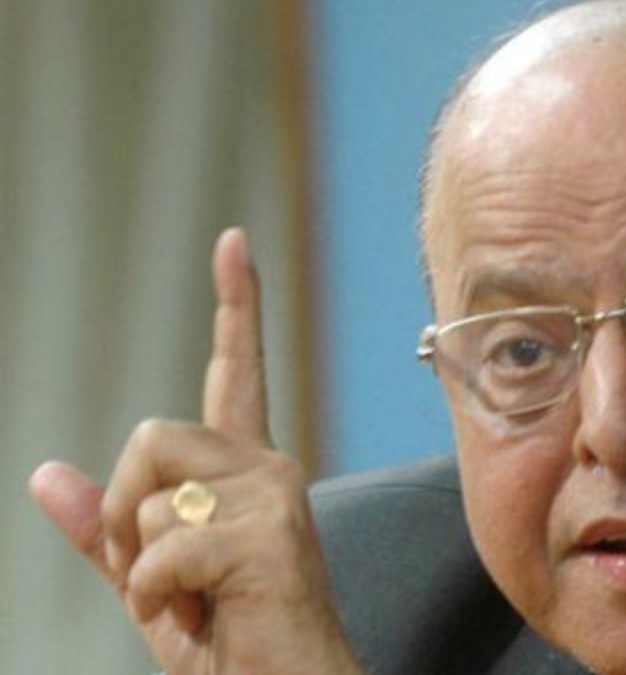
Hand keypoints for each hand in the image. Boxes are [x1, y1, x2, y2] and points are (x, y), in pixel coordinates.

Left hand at [29, 229, 361, 674]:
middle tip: (159, 578)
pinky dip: (157, 601)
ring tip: (193, 602)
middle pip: (150, 436)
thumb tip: (46, 474)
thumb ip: (104, 529)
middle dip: (124, 515)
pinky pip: (160, 551)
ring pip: (150, 491)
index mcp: (244, 472)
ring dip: (141, 564)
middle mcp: (268, 468)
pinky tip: (206, 618)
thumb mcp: (149, 584)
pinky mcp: (272, 535)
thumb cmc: (230, 641)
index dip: (235, 305)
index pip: (235, 373)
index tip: (234, 241)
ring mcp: (275, 496)